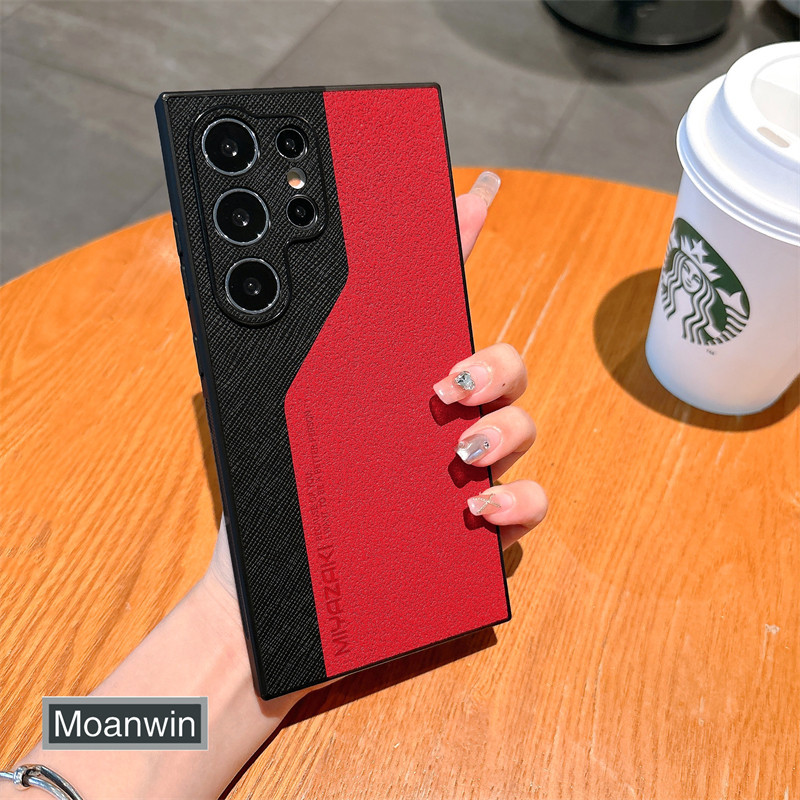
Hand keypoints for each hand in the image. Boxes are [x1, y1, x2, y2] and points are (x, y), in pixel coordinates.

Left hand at [206, 170, 545, 606]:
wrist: (270, 596)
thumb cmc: (270, 502)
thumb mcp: (273, 415)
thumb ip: (291, 356)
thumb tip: (270, 283)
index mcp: (394, 383)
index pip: (435, 304)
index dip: (460, 245)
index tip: (475, 192)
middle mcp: (440, 422)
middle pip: (501, 366)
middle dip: (492, 364)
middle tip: (450, 384)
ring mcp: (465, 476)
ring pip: (522, 429)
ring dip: (504, 430)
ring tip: (461, 454)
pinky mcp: (479, 534)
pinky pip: (529, 507)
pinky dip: (517, 505)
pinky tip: (477, 513)